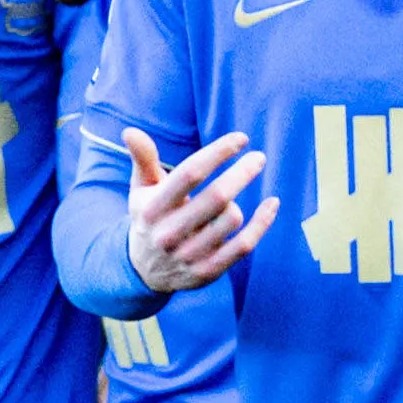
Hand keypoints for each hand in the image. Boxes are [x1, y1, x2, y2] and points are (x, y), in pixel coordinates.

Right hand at [123, 127, 275, 294]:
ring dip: (240, 201)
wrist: (144, 271)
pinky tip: (272, 204)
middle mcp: (169, 233)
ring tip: (234, 195)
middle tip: (259, 158)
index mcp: (153, 208)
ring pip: (232, 219)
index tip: (241, 138)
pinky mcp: (207, 272)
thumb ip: (143, 159)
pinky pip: (244, 245)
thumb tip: (131, 131)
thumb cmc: (149, 218)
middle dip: (243, 172)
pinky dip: (263, 222)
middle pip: (218, 196)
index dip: (218, 152)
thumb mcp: (140, 190)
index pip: (190, 173)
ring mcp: (189, 255)